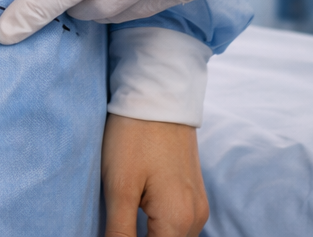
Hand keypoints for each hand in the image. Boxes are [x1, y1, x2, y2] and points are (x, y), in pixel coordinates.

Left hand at [102, 116, 207, 236]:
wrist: (158, 91)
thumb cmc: (134, 134)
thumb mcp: (119, 186)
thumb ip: (120, 233)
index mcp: (179, 221)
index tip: (114, 229)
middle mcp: (196, 218)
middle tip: (116, 225)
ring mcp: (198, 205)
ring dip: (150, 236)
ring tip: (123, 221)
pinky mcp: (193, 193)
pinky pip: (178, 225)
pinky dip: (159, 228)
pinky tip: (138, 216)